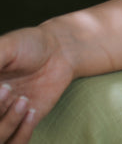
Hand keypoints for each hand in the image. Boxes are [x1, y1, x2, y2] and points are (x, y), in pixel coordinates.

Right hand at [0, 24, 74, 141]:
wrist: (60, 51)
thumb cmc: (31, 44)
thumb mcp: (8, 46)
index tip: (1, 86)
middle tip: (8, 88)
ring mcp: (2, 117)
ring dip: (7, 123)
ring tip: (23, 99)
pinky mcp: (20, 126)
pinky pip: (15, 143)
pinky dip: (21, 132)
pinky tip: (32, 110)